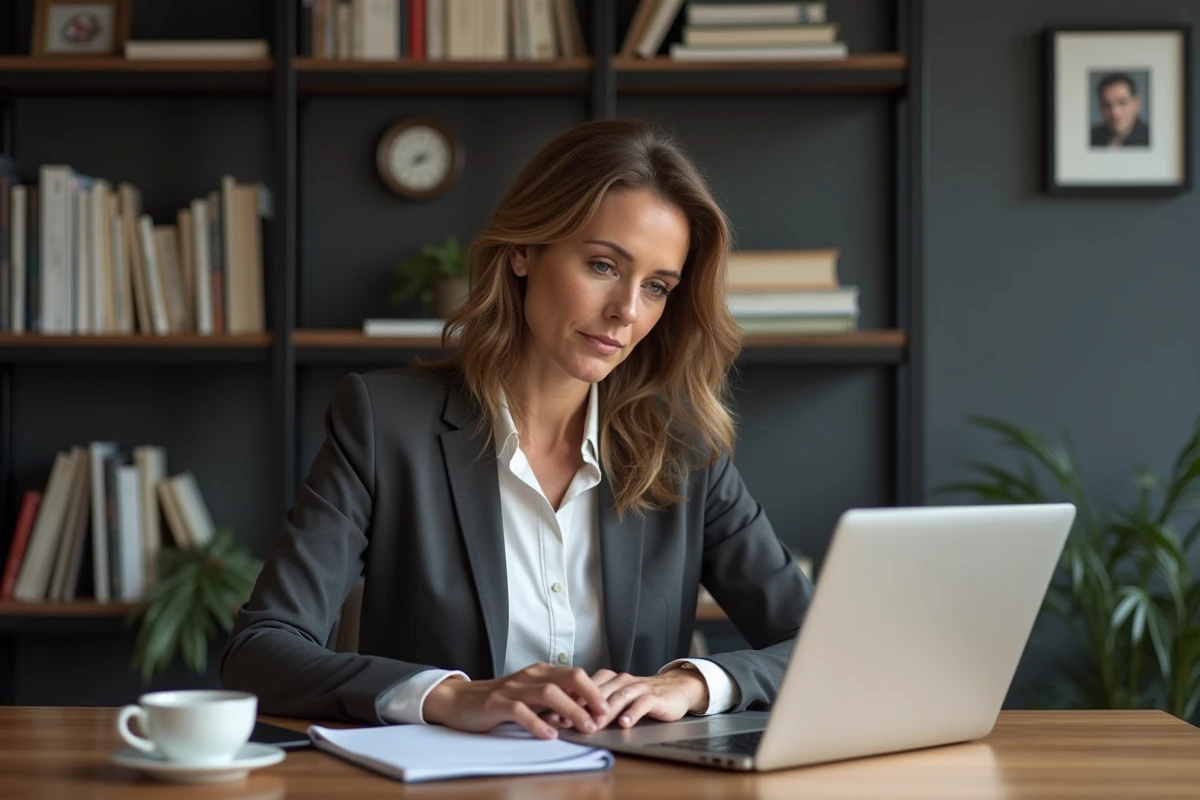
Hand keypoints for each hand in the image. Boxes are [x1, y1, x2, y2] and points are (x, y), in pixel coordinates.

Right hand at [422, 663, 610, 739]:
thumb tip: (585, 710)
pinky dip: (537, 722)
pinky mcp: (496, 704)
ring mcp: (512, 689)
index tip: (608, 708)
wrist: (459, 699)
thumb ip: (553, 698)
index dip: (593, 689)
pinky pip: (520, 711)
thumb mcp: (529, 694)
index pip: (574, 674)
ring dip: (570, 710)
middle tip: (604, 715)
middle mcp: (529, 676)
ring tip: (585, 726)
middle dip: (589, 695)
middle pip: (567, 678)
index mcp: (539, 672)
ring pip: (548, 693)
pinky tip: (549, 734)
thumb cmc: (499, 700)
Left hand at [545, 668, 708, 730]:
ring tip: (593, 725)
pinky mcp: (655, 697)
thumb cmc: (643, 696)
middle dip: (581, 708)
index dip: (568, 701)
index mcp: (609, 679)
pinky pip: (642, 704)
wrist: (677, 689)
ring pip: (618, 697)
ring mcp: (638, 687)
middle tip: (566, 722)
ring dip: (604, 712)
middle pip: (598, 693)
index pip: (584, 688)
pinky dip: (632, 713)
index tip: (552, 715)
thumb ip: (596, 704)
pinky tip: (624, 724)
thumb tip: (566, 716)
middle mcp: (622, 680)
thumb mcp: (617, 698)